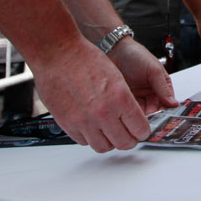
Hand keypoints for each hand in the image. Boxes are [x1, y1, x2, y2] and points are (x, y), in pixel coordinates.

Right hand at [30, 38, 166, 151]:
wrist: (57, 53)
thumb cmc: (84, 58)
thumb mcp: (116, 76)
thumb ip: (125, 100)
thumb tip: (132, 116)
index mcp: (120, 98)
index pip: (140, 129)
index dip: (142, 131)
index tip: (141, 130)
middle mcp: (103, 113)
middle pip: (124, 143)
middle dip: (129, 140)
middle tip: (128, 135)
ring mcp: (84, 121)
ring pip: (103, 147)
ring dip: (109, 141)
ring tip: (109, 131)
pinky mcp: (68, 124)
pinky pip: (84, 141)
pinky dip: (90, 137)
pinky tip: (92, 126)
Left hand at [107, 36, 177, 115]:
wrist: (114, 50)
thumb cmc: (135, 55)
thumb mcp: (153, 70)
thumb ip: (163, 87)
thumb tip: (173, 103)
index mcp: (162, 86)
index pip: (166, 103)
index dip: (164, 112)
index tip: (161, 119)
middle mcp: (151, 93)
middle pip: (154, 111)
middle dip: (151, 117)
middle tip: (147, 122)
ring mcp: (138, 97)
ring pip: (141, 113)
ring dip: (139, 117)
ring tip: (136, 120)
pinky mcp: (125, 100)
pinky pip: (129, 111)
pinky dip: (128, 115)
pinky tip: (127, 116)